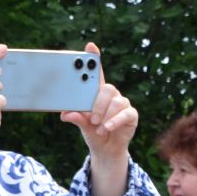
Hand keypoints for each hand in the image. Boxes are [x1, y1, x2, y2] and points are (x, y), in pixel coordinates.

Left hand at [59, 43, 138, 166]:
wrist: (106, 149)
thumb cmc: (94, 132)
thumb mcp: (83, 125)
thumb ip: (77, 118)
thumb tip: (66, 114)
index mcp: (97, 93)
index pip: (97, 72)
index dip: (95, 58)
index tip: (90, 46)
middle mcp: (112, 96)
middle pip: (107, 89)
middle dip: (98, 103)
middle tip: (91, 118)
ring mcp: (123, 104)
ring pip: (116, 102)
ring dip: (105, 116)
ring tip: (99, 128)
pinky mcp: (131, 115)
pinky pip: (125, 114)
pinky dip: (114, 122)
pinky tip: (107, 128)